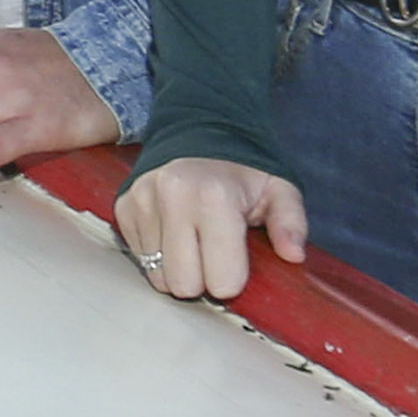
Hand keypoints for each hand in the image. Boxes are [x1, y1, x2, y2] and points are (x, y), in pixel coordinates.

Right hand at [113, 156, 305, 299]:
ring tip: (193, 243)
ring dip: (178, 269)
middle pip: (183, 286)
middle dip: (201, 281)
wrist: (197, 130)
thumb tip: (293, 254)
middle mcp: (173, 197)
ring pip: (158, 278)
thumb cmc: (242, 171)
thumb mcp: (279, 189)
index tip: (237, 263)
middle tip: (213, 257)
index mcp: (215, 197)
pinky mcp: (124, 207)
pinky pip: (140, 260)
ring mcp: (143, 202)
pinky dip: (158, 255)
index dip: (233, 279)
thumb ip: (291, 222)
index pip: (221, 280)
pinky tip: (173, 233)